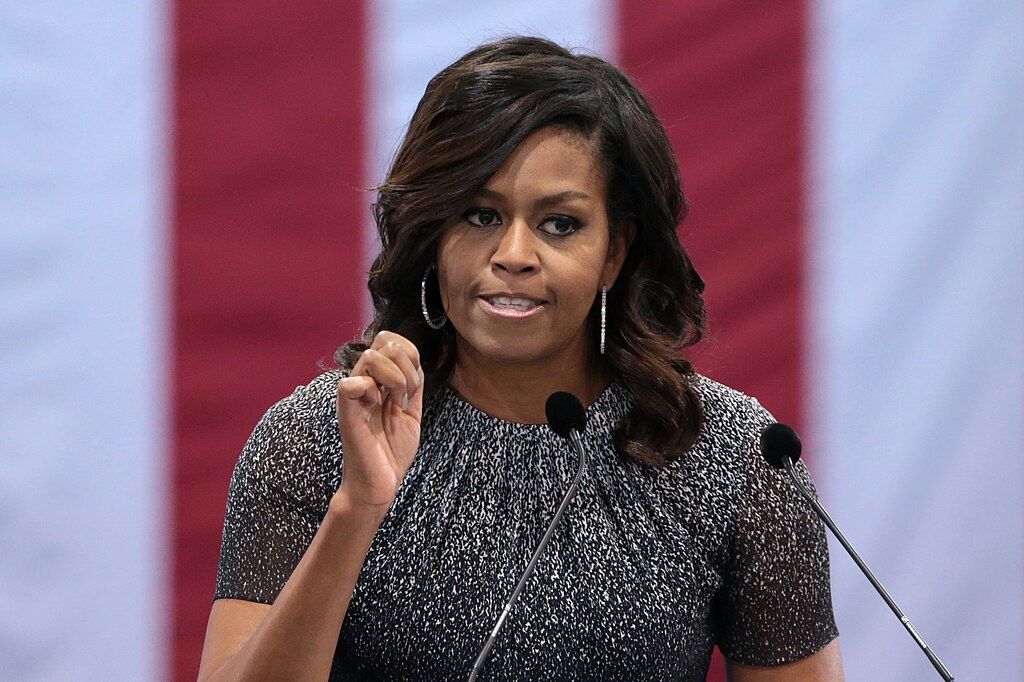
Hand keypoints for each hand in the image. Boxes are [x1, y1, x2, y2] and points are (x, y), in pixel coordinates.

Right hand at [334, 331, 424, 513]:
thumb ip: (413, 385)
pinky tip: (379, 407)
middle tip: (407, 395)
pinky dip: (372, 389)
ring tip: (397, 403)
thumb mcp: (411, 412)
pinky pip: (350, 382)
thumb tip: (415, 360)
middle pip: (385, 341)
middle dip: (408, 366)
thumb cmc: (392, 452)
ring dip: (396, 378)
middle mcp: (364, 381)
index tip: (415, 385)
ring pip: (372, 355)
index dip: (411, 353)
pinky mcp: (347, 412)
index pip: (391, 339)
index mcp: (378, 380)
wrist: (380, 484)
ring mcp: (354, 395)